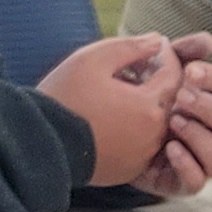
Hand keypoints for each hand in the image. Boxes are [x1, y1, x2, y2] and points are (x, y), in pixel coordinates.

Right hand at [35, 32, 188, 186]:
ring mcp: (141, 156)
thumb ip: (131, 47)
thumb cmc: (63, 99)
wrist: (37, 145)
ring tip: (117, 91)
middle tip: (132, 68)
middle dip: (155, 80)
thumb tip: (158, 42)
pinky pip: (142, 143)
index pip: (175, 74)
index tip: (149, 48)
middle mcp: (153, 135)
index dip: (164, 56)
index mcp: (149, 106)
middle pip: (168, 99)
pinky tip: (111, 116)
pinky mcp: (128, 170)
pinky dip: (134, 127)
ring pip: (156, 122)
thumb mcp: (93, 59)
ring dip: (145, 104)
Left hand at [136, 36, 211, 195]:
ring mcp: (199, 159)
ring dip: (201, 138)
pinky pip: (198, 183)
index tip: (190, 72)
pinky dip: (187, 165)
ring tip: (173, 123)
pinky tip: (168, 148)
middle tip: (180, 97)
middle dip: (211, 110)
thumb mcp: (155, 67)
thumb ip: (181, 52)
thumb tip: (207, 41)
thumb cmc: (133, 94)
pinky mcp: (180, 181)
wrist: (98, 124)